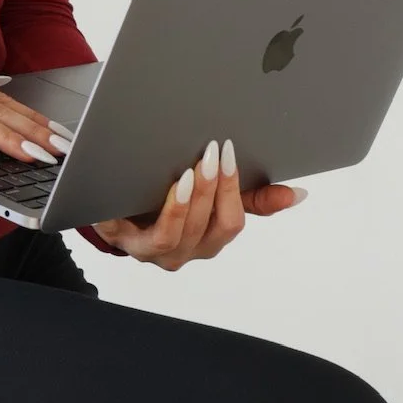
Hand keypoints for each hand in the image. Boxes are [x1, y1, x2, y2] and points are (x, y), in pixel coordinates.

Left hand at [91, 137, 305, 268]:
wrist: (105, 199)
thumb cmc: (160, 195)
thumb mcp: (206, 194)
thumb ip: (250, 196)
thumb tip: (297, 195)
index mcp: (207, 238)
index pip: (234, 223)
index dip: (237, 190)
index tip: (233, 152)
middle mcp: (185, 250)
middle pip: (214, 228)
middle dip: (219, 188)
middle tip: (217, 151)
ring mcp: (156, 251)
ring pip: (187, 233)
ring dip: (197, 198)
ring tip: (198, 166)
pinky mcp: (127, 242)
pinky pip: (156, 236)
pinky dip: (172, 210)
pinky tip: (176, 185)